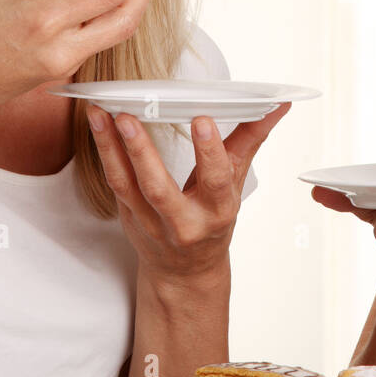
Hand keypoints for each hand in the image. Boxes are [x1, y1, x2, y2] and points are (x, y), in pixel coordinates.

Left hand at [87, 103, 291, 279]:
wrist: (185, 272)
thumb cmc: (213, 221)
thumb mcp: (235, 183)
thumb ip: (251, 139)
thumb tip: (278, 105)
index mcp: (217, 211)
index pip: (215, 180)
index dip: (209, 151)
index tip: (202, 120)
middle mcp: (183, 221)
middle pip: (160, 188)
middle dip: (143, 152)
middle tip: (129, 116)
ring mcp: (151, 223)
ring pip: (127, 185)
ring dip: (111, 148)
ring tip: (102, 115)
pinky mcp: (129, 218)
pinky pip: (115, 184)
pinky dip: (105, 154)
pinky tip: (98, 127)